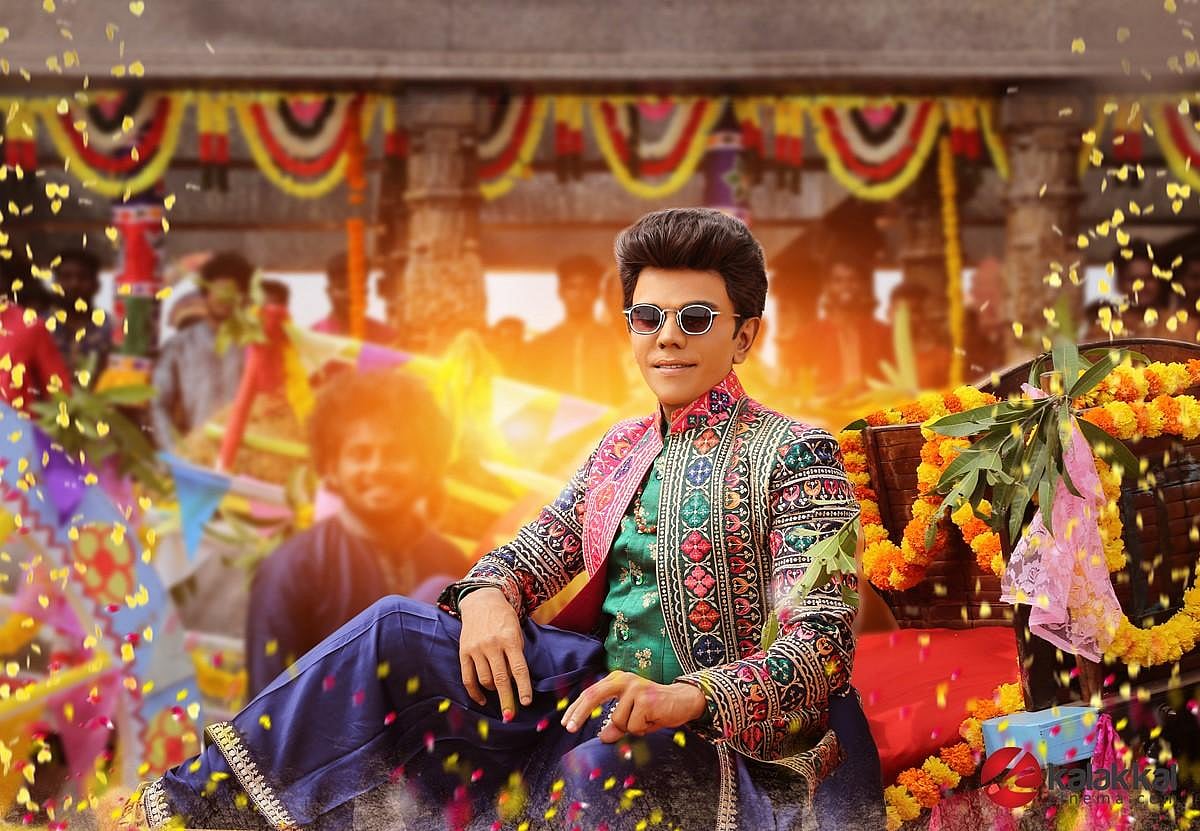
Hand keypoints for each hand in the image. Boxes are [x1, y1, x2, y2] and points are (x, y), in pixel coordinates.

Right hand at [458, 588, 531, 718]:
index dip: (523, 688)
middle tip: (510, 716)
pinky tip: (482, 699)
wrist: (481, 600)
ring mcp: (476, 648)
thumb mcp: (517, 631)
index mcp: (509, 638)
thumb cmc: (504, 618)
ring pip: (485, 680)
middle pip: (500, 679)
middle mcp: (492, 644)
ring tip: (499, 693)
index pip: (518, 668)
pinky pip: (467, 677)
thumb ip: (516, 653)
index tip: (525, 702)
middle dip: (507, 700)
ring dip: (493, 691)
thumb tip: (515, 681)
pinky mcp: (464, 651)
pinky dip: (474, 692)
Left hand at [561, 671, 707, 742]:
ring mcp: (635, 687)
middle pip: (594, 695)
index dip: (577, 708)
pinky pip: (633, 726)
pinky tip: (653, 720)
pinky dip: (642, 729)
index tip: (566, 723)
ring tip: (646, 720)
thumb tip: (602, 737)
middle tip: (569, 728)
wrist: (683, 701)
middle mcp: (624, 679)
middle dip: (580, 712)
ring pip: (618, 720)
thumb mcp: (632, 717)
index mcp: (617, 680)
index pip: (591, 692)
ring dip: (631, 728)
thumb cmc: (656, 709)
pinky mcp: (645, 698)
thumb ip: (616, 724)